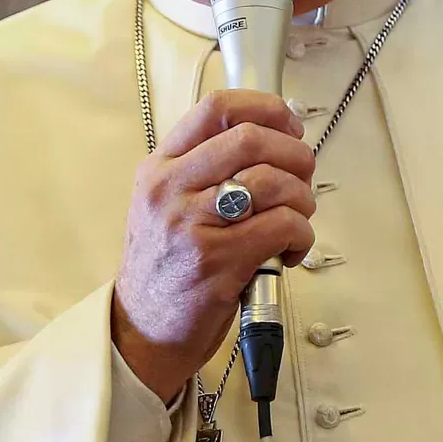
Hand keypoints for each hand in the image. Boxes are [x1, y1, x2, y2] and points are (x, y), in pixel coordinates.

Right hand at [112, 90, 317, 402]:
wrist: (139, 332)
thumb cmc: (167, 267)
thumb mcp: (168, 204)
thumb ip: (209, 170)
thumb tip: (280, 141)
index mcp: (160, 167)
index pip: (217, 108)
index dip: (267, 108)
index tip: (289, 127)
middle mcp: (170, 189)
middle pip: (251, 139)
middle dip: (294, 154)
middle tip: (303, 177)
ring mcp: (191, 225)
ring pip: (272, 182)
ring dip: (303, 199)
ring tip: (297, 220)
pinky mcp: (215, 262)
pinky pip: (281, 226)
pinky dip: (301, 235)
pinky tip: (291, 250)